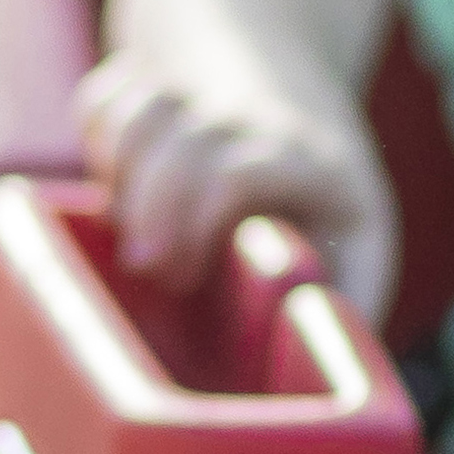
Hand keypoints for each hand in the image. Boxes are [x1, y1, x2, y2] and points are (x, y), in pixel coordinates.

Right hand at [75, 51, 396, 322]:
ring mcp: (207, 93)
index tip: (180, 274)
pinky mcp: (156, 75)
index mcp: (316, 165)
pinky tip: (115, 174)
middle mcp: (261, 120)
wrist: (296, 86)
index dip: (200, 217)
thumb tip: (317, 377)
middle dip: (151, 207)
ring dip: (119, 169)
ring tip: (128, 220)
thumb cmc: (325, 202)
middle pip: (185, 147)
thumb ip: (339, 305)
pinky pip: (105, 96)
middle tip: (146, 264)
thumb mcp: (356, 244)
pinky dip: (96, 134)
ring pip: (142, 113)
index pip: (244, 170)